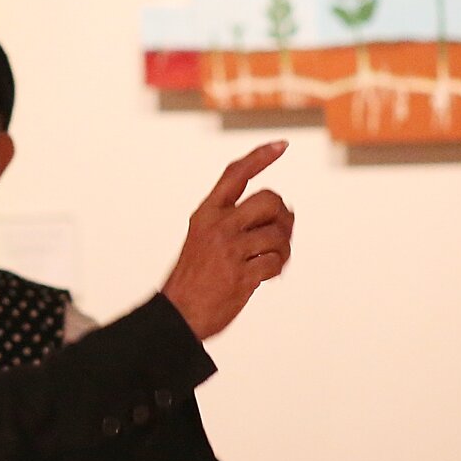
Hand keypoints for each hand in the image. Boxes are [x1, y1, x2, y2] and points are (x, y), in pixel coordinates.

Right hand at [162, 142, 293, 340]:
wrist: (178, 314)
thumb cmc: (193, 279)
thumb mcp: (202, 238)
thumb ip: (231, 222)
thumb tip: (280, 213)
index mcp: (205, 214)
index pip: (235, 175)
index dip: (260, 157)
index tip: (281, 146)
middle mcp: (218, 226)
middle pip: (269, 200)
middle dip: (283, 215)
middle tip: (281, 231)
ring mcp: (230, 250)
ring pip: (277, 234)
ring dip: (283, 249)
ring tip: (273, 259)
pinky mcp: (242, 275)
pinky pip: (276, 262)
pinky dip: (278, 268)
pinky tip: (268, 275)